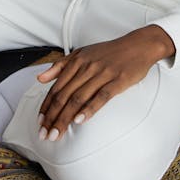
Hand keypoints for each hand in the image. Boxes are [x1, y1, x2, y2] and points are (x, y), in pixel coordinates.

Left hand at [36, 25, 174, 140]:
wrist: (139, 46)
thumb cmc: (111, 52)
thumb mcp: (83, 53)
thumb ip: (61, 66)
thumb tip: (40, 78)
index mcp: (77, 61)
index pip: (56, 87)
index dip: (46, 106)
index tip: (40, 121)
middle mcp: (87, 67)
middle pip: (64, 96)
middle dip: (52, 117)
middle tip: (44, 134)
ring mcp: (103, 74)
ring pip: (78, 98)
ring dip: (65, 118)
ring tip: (57, 133)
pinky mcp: (118, 81)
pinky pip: (101, 96)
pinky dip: (89, 109)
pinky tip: (80, 120)